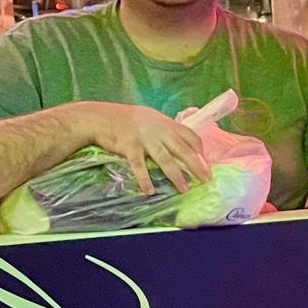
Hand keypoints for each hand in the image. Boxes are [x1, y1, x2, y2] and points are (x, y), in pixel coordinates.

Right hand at [79, 102, 211, 195]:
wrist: (101, 116)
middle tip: (206, 180)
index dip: (200, 151)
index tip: (205, 163)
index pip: (191, 137)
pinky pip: (139, 166)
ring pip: (166, 160)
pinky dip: (145, 179)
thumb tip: (180, 143)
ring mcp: (145, 139)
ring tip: (184, 189)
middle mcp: (159, 131)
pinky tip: (150, 191)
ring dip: (176, 176)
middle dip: (197, 166)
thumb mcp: (152, 118)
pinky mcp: (130, 147)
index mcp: (167, 124)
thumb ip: (166, 130)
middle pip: (184, 150)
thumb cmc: (128, 118)